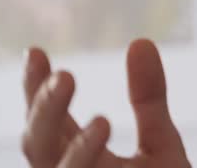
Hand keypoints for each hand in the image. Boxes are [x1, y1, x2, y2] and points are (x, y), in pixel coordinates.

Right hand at [21, 39, 190, 166]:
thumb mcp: (161, 143)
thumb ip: (149, 99)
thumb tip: (140, 42)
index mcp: (77, 158)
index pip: (46, 121)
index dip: (34, 89)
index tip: (35, 51)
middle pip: (36, 147)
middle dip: (44, 113)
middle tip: (65, 76)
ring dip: (74, 152)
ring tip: (103, 121)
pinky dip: (83, 165)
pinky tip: (104, 138)